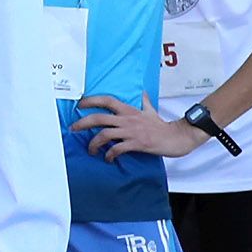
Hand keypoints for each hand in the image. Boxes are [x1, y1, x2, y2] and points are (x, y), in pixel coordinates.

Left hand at [78, 95, 202, 159]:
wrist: (178, 137)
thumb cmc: (163, 126)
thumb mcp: (151, 111)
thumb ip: (144, 102)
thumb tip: (143, 93)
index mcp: (130, 111)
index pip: (107, 100)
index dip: (91, 100)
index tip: (79, 104)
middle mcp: (128, 119)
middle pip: (99, 118)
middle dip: (82, 123)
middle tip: (73, 129)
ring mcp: (132, 132)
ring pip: (104, 134)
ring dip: (93, 143)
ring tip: (91, 150)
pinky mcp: (137, 144)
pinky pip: (117, 149)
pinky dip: (109, 154)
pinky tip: (108, 158)